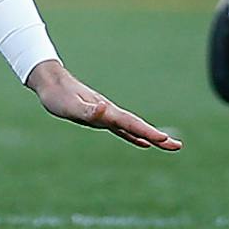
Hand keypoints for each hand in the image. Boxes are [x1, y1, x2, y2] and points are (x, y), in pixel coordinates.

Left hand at [25, 60, 181, 151]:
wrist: (51, 82)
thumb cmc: (58, 96)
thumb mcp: (70, 106)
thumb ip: (88, 109)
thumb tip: (105, 108)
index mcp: (106, 111)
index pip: (131, 123)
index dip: (148, 133)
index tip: (165, 140)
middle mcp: (109, 113)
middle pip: (138, 126)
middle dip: (157, 137)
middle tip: (178, 146)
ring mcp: (106, 115)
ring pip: (133, 128)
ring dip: (150, 137)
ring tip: (167, 144)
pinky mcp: (100, 118)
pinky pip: (122, 130)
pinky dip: (134, 136)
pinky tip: (141, 143)